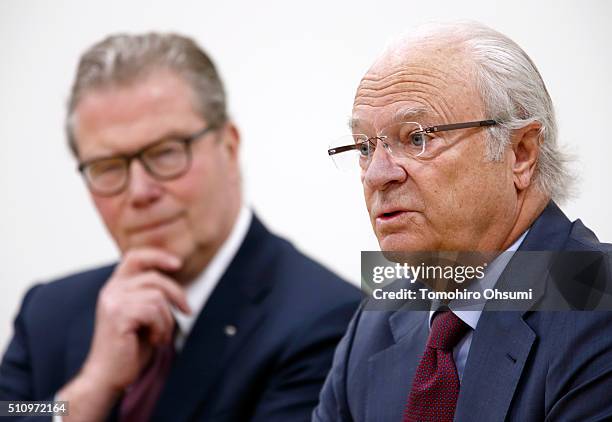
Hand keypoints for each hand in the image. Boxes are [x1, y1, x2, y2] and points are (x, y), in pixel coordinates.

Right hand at [58, 248, 190, 420]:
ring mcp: (113, 301)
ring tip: (159, 335)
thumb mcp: (141, 315)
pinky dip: (161, 328)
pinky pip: (154, 311)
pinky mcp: (119, 315)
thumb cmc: (129, 348)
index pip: (135, 256)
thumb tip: (175, 278)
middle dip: (177, 294)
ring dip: (167, 320)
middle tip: (187, 311)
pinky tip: (153, 340)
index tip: (178, 264)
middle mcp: (111, 290)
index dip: (158, 256)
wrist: (107, 376)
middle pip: (154, 277)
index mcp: (115, 287)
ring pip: (158, 297)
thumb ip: (150, 294)